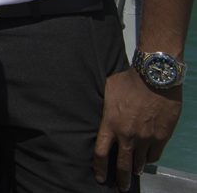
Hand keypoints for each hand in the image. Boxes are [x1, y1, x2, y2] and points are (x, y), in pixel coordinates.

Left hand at [93, 68, 181, 190]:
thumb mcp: (109, 91)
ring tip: (133, 173)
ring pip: (139, 161)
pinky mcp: (162, 136)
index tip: (100, 177)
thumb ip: (106, 107)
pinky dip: (149, 159)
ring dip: (136, 169)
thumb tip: (104, 112)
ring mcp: (146, 138)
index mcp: (110, 124)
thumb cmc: (128, 80)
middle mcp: (127, 135)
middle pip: (122, 164)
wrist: (154, 77)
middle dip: (121, 178)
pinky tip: (146, 159)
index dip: (99, 167)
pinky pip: (154, 155)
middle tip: (121, 187)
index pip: (101, 153)